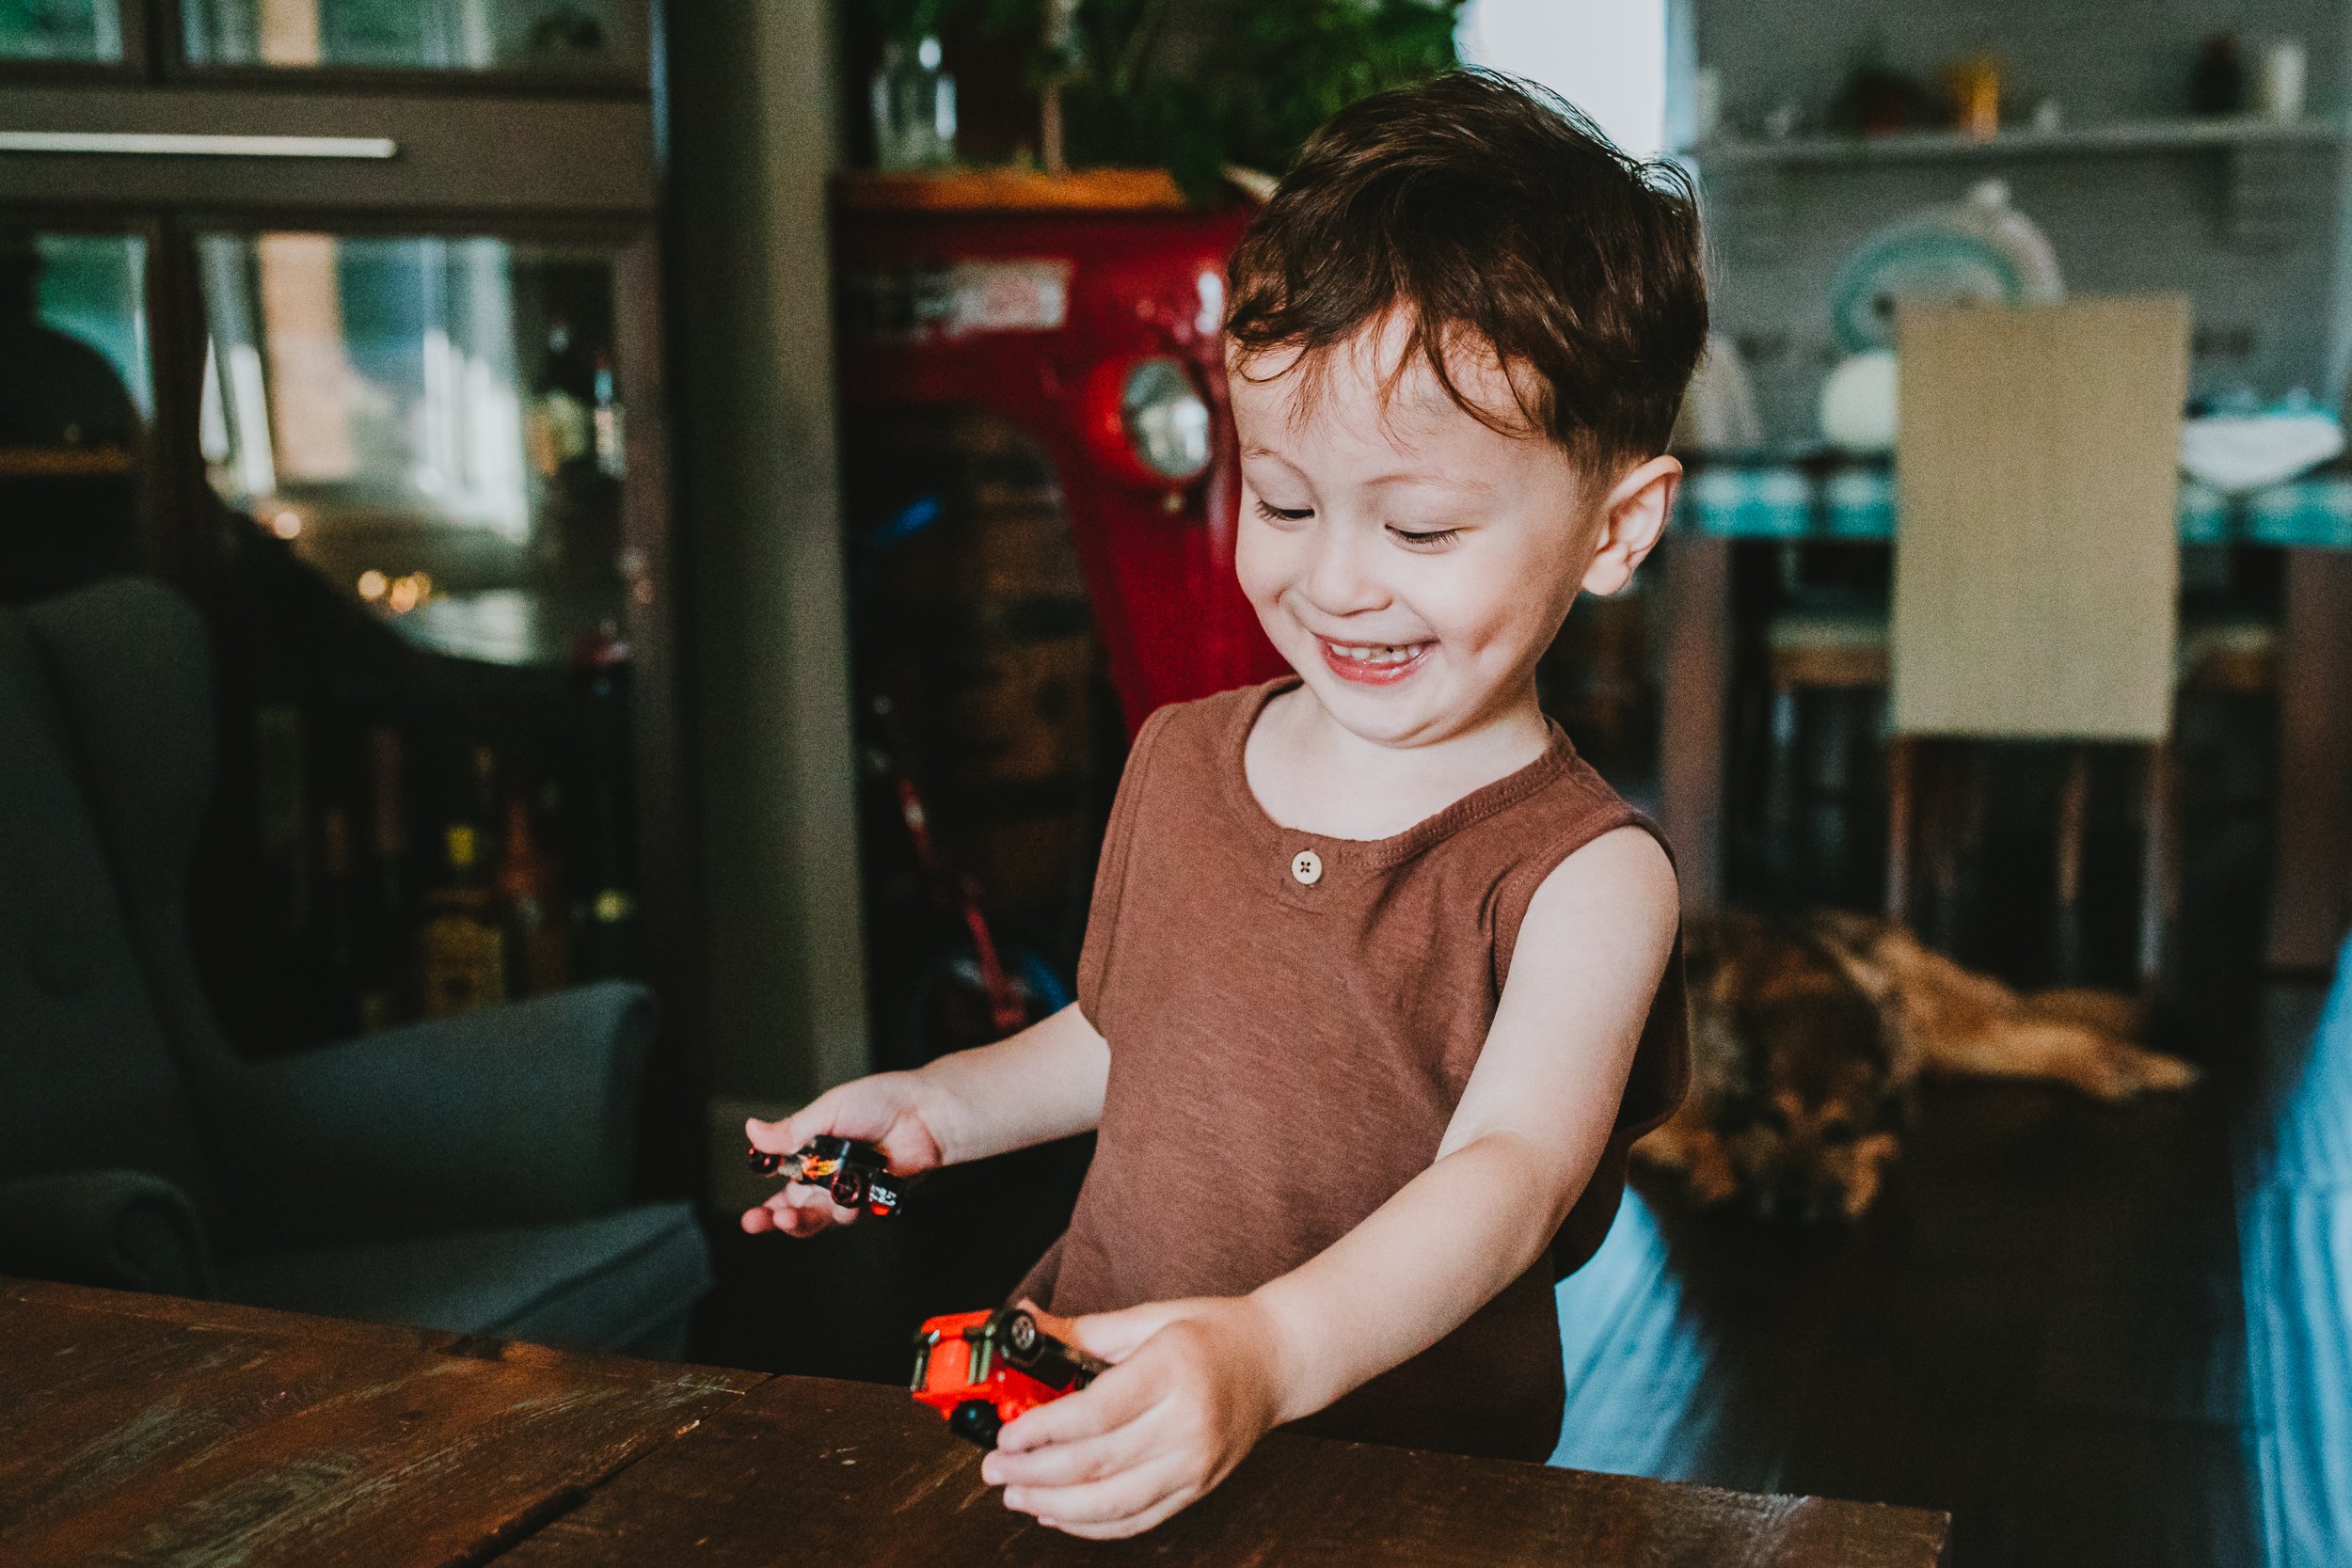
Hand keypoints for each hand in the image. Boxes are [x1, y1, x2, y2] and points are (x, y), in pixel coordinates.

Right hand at [740, 1072, 948, 1237]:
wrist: (925, 1111)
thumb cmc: (881, 1101)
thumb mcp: (828, 1111)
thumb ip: (791, 1130)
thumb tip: (753, 1131)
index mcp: (812, 1153)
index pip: (782, 1186)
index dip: (767, 1207)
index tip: (751, 1218)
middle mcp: (829, 1177)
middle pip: (798, 1211)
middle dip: (780, 1220)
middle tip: (767, 1221)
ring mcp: (851, 1191)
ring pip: (823, 1218)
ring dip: (808, 1218)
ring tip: (802, 1210)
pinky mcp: (873, 1201)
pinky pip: (854, 1215)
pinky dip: (846, 1209)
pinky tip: (846, 1197)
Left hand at [980, 1296, 1285, 1538]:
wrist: (1279, 1361)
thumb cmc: (1214, 1332)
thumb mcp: (1149, 1318)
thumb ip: (1082, 1331)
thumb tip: (1024, 1326)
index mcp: (1173, 1370)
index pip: (1097, 1413)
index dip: (1043, 1430)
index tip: (1007, 1434)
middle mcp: (1188, 1423)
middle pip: (1098, 1462)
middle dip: (1035, 1472)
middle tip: (995, 1467)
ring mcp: (1196, 1463)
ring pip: (1113, 1503)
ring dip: (1055, 1505)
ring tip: (1016, 1494)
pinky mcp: (1199, 1488)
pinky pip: (1138, 1519)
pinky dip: (1092, 1526)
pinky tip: (1057, 1514)